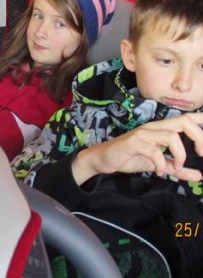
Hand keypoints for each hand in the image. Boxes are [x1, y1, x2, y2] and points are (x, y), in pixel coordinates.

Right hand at [72, 113, 202, 185]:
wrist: (102, 159)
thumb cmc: (129, 157)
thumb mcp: (157, 164)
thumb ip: (176, 169)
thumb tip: (199, 176)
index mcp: (160, 129)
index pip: (183, 118)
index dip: (200, 119)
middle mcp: (153, 127)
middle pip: (183, 122)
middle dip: (198, 136)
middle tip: (201, 153)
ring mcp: (142, 134)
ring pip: (171, 136)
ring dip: (180, 154)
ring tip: (176, 167)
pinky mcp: (133, 143)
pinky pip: (154, 151)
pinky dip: (161, 164)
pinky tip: (159, 172)